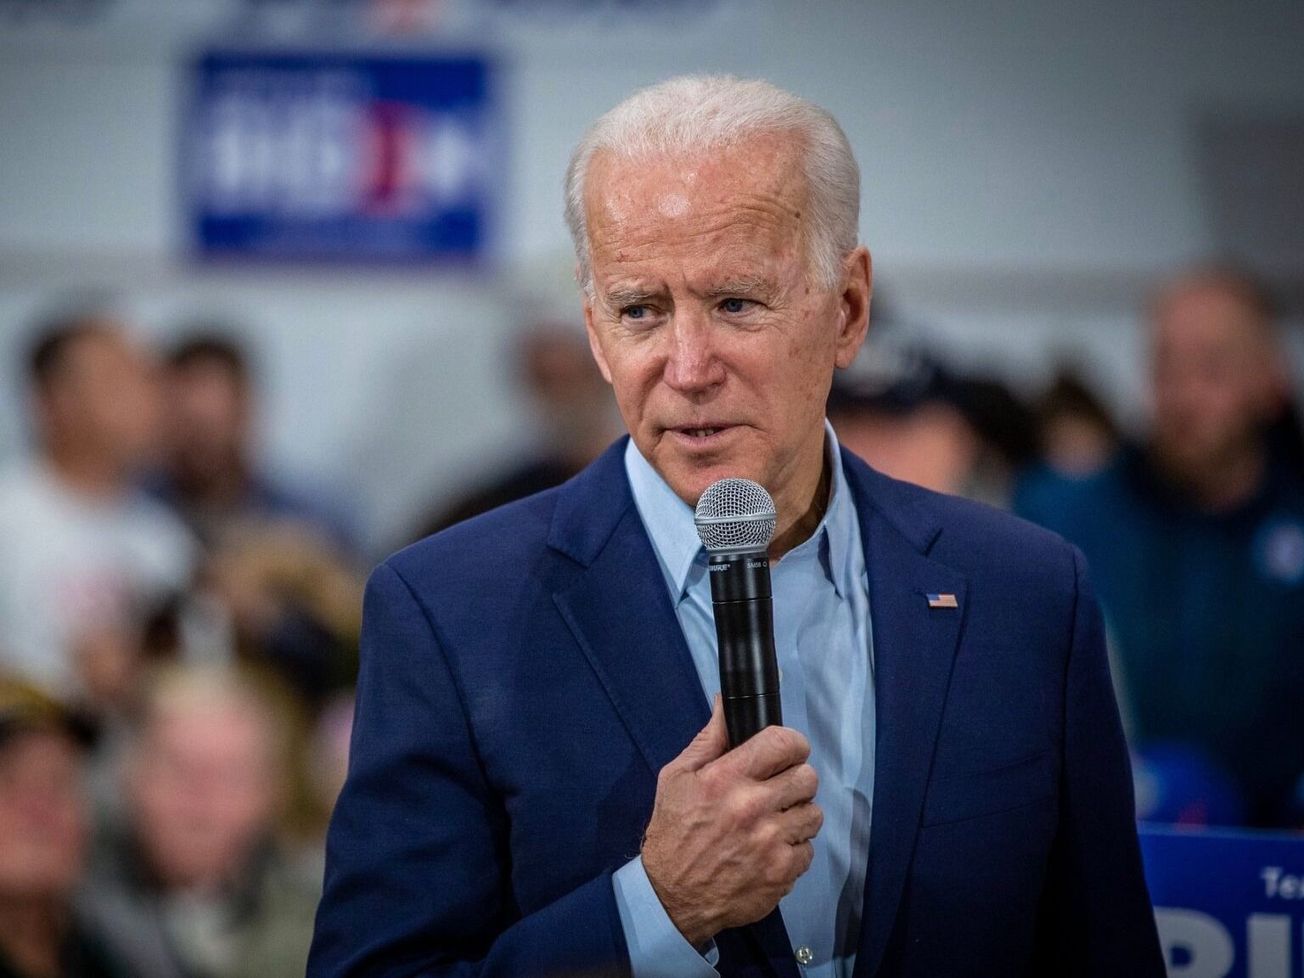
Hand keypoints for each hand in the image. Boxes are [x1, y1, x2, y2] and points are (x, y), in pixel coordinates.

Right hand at [641, 697, 821, 946]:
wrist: (671, 896)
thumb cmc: (673, 830)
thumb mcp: (677, 777)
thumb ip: (709, 739)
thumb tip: (726, 702)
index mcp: (727, 778)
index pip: (783, 743)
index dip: (791, 743)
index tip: (785, 752)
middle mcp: (753, 807)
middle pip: (807, 777)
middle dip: (794, 779)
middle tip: (777, 789)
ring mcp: (771, 842)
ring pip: (814, 813)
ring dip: (797, 814)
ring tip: (774, 821)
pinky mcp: (782, 872)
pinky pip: (809, 849)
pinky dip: (794, 849)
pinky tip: (771, 849)